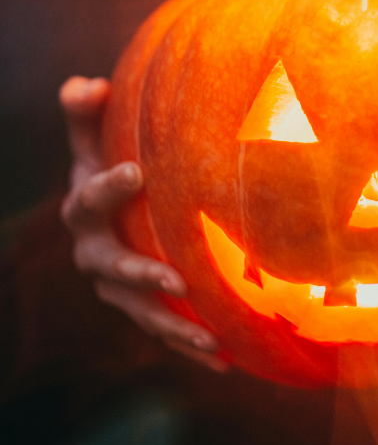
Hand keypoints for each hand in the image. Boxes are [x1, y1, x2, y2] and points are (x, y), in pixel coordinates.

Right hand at [59, 76, 225, 370]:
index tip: (137, 172)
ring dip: (174, 328)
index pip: (89, 200)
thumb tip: (87, 84)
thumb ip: (86, 110)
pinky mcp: (143, 307)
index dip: (107, 188)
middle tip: (176, 281)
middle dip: (142, 278)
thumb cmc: (108, 158)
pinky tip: (225, 360)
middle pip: (113, 271)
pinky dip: (190, 346)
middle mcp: (96, 255)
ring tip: (209, 339)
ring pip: (142, 312)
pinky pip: (165, 331)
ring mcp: (118, 287)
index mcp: (84, 209)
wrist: (113, 204)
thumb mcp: (94, 134)